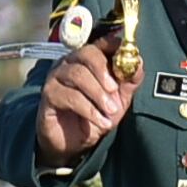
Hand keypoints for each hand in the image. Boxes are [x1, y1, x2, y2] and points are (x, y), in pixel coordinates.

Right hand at [28, 34, 129, 163]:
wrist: (74, 143)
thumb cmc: (95, 116)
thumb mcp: (118, 100)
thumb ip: (128, 81)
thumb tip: (138, 63)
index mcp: (88, 60)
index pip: (101, 43)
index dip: (115, 46)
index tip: (129, 56)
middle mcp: (70, 63)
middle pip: (86, 53)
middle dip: (103, 70)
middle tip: (115, 89)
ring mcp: (56, 77)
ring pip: (77, 74)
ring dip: (97, 93)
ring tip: (110, 110)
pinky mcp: (48, 95)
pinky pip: (69, 96)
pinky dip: (89, 109)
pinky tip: (101, 121)